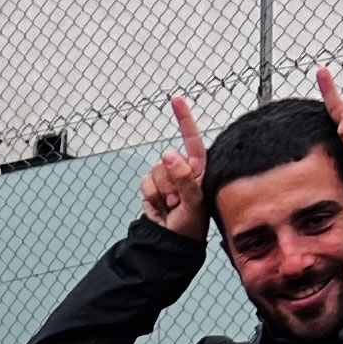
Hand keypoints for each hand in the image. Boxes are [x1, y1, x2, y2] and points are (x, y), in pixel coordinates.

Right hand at [142, 96, 208, 237]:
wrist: (172, 244)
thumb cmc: (192, 225)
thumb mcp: (194, 202)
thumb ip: (184, 178)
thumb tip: (170, 154)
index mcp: (198, 168)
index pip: (191, 138)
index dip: (183, 118)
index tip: (176, 100)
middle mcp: (181, 170)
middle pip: (165, 160)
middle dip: (168, 182)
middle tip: (177, 201)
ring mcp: (166, 179)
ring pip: (153, 171)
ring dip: (160, 191)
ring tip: (170, 206)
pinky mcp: (152, 188)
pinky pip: (144, 183)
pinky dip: (150, 197)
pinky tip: (161, 207)